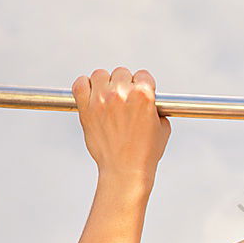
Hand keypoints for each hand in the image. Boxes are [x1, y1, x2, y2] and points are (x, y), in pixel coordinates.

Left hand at [72, 67, 170, 182]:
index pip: (143, 75)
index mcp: (143, 95)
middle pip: (121, 72)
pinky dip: (84, 86)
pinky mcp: (86, 109)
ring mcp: (101, 100)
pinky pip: (80, 84)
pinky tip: (91, 94)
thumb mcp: (163, 127)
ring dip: (104, 83)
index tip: (141, 92)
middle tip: (124, 98)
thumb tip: (150, 102)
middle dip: (125, 84)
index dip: (143, 84)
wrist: (125, 170)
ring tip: (107, 96)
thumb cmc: (145, 152)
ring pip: (100, 75)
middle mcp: (121, 94)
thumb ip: (156, 109)